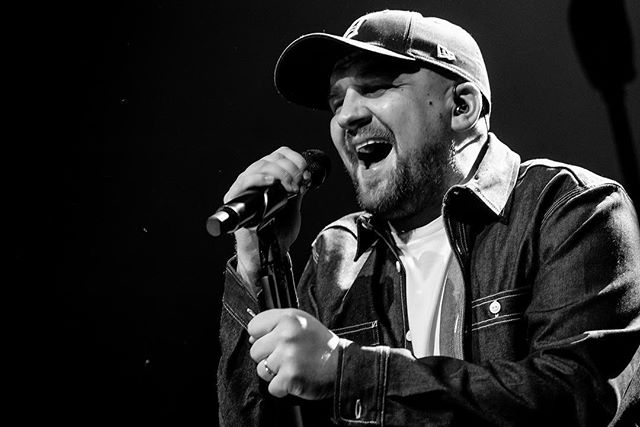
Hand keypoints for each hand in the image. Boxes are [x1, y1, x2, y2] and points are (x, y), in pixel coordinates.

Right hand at [224, 147, 308, 291]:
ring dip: (279, 173)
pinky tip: (273, 183)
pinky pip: (245, 181)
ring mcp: (244, 188)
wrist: (270, 253)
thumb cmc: (279, 232)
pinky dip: (260, 178)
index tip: (306, 172)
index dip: (294, 158)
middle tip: (299, 182)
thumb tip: (306, 176)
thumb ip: (297, 190)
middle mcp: (254, 180)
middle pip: (270, 159)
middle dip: (290, 168)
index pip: (278, 155)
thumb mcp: (293, 206)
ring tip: (290, 187)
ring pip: (259, 166)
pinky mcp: (236, 199)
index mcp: (268, 178)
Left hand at [248, 308, 342, 399]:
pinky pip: (272, 387)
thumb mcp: (301, 323)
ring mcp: (288, 356)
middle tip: (288, 356)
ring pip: (261, 370)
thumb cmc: (320, 344)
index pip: (253, 326)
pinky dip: (283, 387)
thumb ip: (276, 324)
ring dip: (275, 373)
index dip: (262, 336)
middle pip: (254, 351)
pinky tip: (296, 378)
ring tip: (293, 366)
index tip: (274, 341)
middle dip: (268, 356)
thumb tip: (251, 338)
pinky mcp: (290, 377)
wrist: (343, 364)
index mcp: (288, 318)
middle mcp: (286, 334)